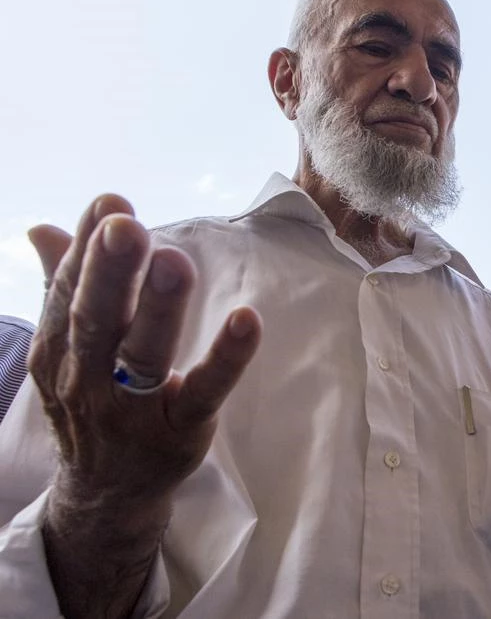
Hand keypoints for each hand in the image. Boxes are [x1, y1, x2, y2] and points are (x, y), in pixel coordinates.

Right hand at [28, 195, 261, 508]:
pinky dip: (226, 357)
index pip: (71, 292)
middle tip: (125, 226)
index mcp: (60, 350)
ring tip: (174, 261)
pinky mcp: (181, 429)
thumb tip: (41, 228)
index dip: (87, 247)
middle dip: (109, 271)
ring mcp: (133, 409)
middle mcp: (88, 378)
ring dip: (159, 308)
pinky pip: (205, 391)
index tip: (110, 201)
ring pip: (144, 356)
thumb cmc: (95, 400)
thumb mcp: (68, 350)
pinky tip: (247, 319)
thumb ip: (62, 287)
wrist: (108, 491)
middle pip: (97, 320)